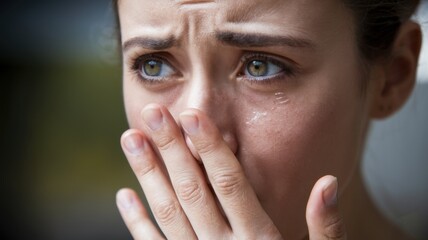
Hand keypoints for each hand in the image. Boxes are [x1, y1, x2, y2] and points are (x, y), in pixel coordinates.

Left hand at [116, 104, 345, 238]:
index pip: (230, 184)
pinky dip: (136, 222)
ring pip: (168, 212)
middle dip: (171, 149)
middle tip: (152, 112)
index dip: (210, 148)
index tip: (192, 115)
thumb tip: (328, 183)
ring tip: (131, 138)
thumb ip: (327, 227)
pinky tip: (124, 194)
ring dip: (148, 175)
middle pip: (193, 190)